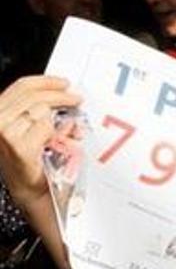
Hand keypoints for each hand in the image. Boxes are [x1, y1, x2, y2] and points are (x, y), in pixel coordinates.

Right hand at [0, 76, 80, 205]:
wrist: (29, 187)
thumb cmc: (31, 159)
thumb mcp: (30, 127)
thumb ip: (38, 109)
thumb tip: (62, 92)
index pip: (22, 86)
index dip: (46, 81)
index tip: (63, 82)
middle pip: (34, 96)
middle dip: (59, 95)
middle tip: (76, 98)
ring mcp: (5, 132)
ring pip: (41, 110)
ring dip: (60, 113)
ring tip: (71, 119)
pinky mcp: (19, 146)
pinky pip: (46, 127)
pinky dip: (57, 131)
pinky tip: (60, 137)